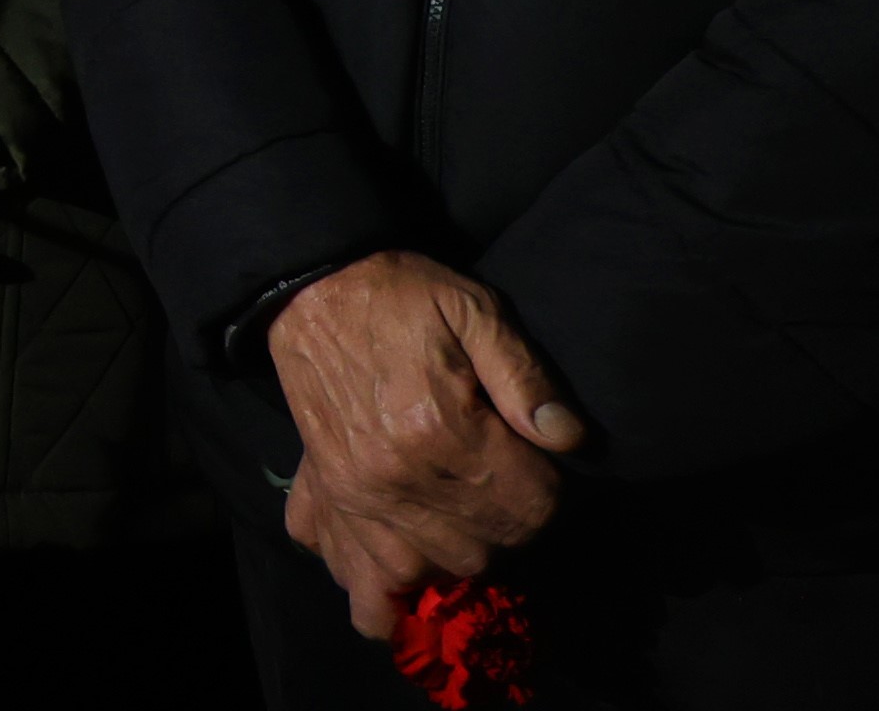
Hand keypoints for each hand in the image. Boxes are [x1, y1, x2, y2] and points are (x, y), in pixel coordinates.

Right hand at [268, 252, 585, 641]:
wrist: (307, 287)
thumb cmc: (398, 295)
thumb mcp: (472, 309)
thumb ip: (525, 375)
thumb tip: (570, 438)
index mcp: (439, 431)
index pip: (528, 509)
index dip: (549, 489)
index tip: (538, 462)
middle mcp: (393, 480)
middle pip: (483, 551)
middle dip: (505, 524)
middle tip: (499, 481)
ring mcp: (353, 498)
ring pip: (424, 577)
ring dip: (451, 558)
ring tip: (459, 520)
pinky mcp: (324, 499)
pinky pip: (353, 579)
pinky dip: (381, 592)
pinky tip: (403, 563)